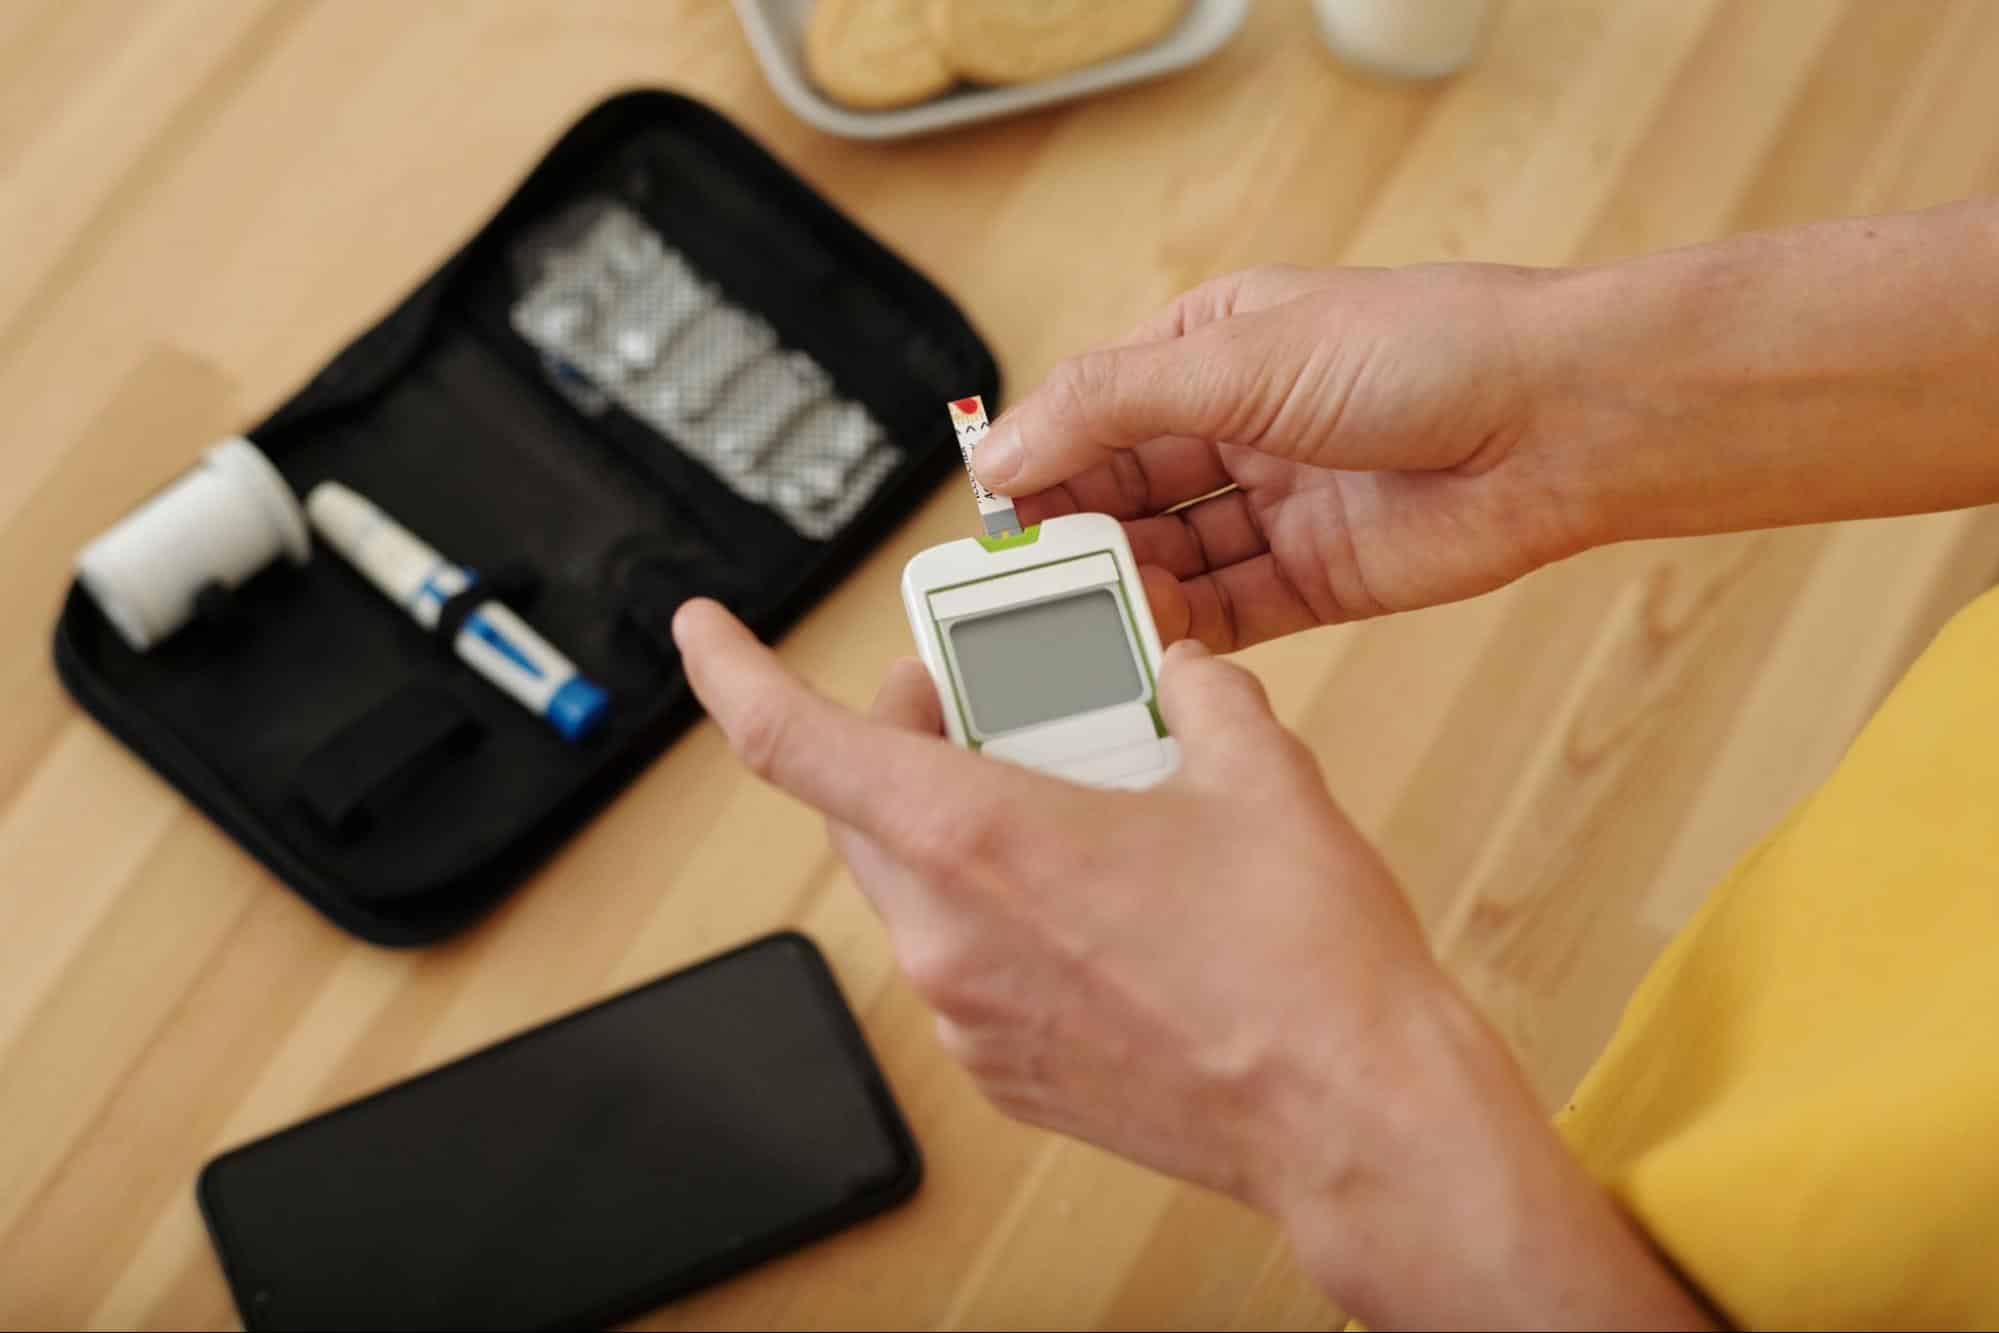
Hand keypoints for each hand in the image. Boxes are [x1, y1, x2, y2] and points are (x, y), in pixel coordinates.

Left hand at [672, 599, 1713, 1328]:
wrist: (1354, 1118)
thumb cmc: (1304, 965)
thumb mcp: (1258, 774)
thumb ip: (1199, 692)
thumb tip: (1184, 669)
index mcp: (981, 842)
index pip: (792, 744)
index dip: (729, 674)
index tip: (703, 633)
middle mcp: (949, 937)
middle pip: (859, 805)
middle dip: (903, 736)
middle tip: (982, 696)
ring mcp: (969, 1017)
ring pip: (913, 884)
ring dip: (958, 822)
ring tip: (1067, 792)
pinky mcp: (1006, 1073)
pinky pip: (961, 962)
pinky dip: (996, 907)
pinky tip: (1092, 893)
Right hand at [970, 263, 1587, 649]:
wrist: (1563, 420)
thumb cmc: (1425, 350)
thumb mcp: (1244, 357)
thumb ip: (1114, 405)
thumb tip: (1001, 449)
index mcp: (1213, 349)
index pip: (1095, 410)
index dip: (1040, 462)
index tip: (993, 517)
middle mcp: (1237, 429)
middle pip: (1123, 491)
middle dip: (1074, 534)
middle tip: (1027, 583)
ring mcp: (1277, 507)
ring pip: (1168, 558)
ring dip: (1124, 586)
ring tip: (1081, 619)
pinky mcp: (1316, 581)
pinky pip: (1225, 613)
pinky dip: (1181, 631)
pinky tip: (1145, 642)